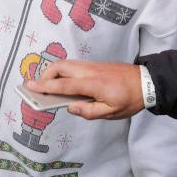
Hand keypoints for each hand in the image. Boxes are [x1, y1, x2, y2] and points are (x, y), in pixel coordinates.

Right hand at [27, 60, 143, 119]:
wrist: (146, 82)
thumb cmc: (130, 99)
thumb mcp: (111, 113)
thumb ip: (89, 112)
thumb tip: (71, 107)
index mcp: (92, 84)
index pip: (63, 84)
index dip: (45, 86)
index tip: (30, 87)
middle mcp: (89, 71)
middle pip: (60, 67)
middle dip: (45, 75)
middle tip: (39, 88)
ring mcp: (91, 65)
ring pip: (66, 63)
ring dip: (53, 71)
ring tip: (48, 85)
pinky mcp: (95, 64)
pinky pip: (73, 64)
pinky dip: (62, 70)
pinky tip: (63, 81)